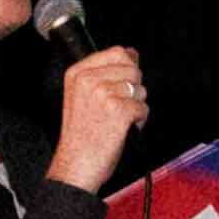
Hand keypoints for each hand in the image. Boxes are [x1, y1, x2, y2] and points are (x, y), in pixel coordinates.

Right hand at [43, 42, 150, 190]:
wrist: (75, 166)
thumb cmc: (81, 136)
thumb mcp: (82, 96)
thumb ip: (105, 73)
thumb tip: (132, 53)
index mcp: (77, 73)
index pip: (117, 52)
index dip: (126, 69)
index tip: (120, 85)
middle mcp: (89, 80)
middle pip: (132, 69)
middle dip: (133, 89)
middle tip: (117, 109)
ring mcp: (103, 94)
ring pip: (140, 89)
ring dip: (136, 106)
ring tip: (117, 121)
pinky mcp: (118, 110)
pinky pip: (144, 108)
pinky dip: (139, 121)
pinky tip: (122, 130)